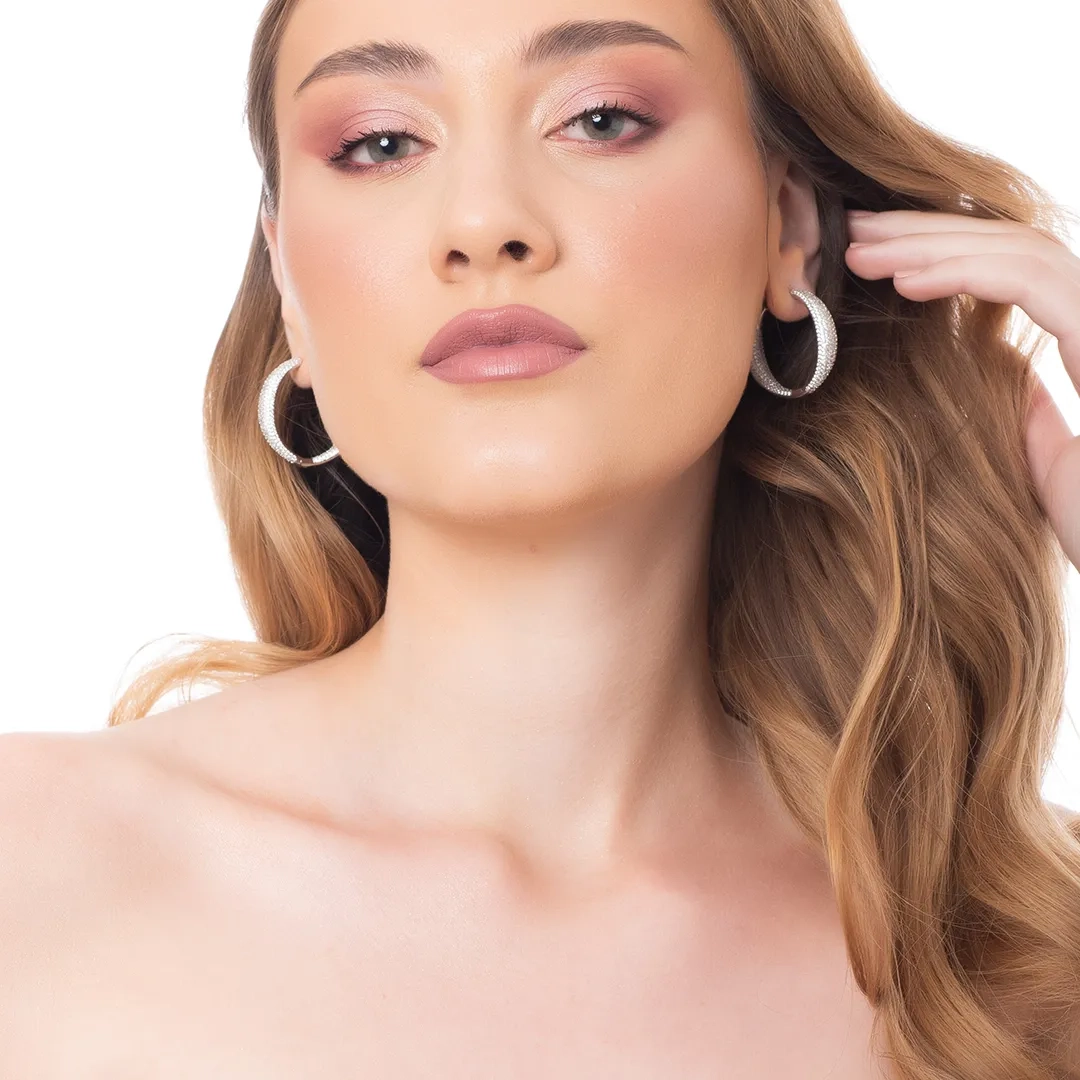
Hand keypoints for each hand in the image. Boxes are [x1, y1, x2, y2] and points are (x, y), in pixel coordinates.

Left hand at [845, 209, 1079, 570]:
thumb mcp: (1050, 464)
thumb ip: (1034, 411)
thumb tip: (1006, 370)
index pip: (1017, 270)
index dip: (944, 251)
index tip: (877, 256)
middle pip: (1014, 245)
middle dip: (926, 231)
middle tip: (853, 231)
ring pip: (1021, 249)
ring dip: (930, 243)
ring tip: (859, 251)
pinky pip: (1031, 281)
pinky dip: (962, 272)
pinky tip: (904, 280)